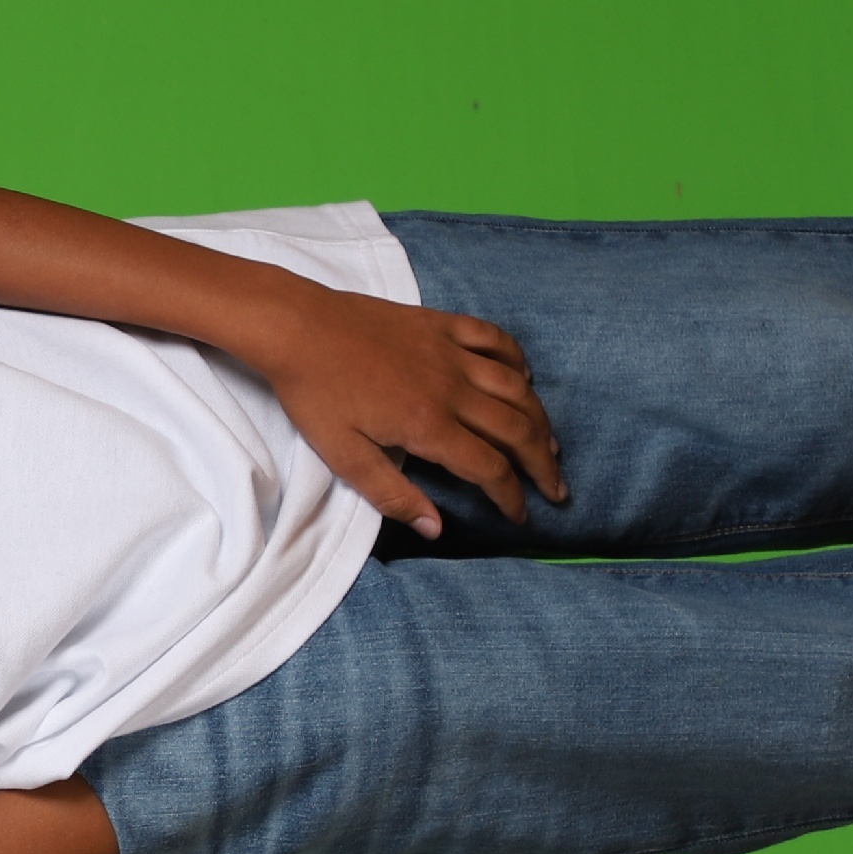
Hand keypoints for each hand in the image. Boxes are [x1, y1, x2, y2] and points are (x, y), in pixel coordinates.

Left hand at [238, 280, 566, 534]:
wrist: (295, 328)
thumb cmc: (314, 394)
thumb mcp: (343, 456)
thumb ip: (392, 494)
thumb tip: (436, 529)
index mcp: (428, 426)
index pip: (488, 469)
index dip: (510, 497)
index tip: (521, 516)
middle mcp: (452, 388)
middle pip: (516, 430)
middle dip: (542, 464)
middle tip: (557, 488)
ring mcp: (450, 352)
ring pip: (516, 387)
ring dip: (539, 418)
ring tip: (549, 443)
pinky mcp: (441, 324)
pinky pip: (494, 339)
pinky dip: (517, 360)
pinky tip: (525, 378)